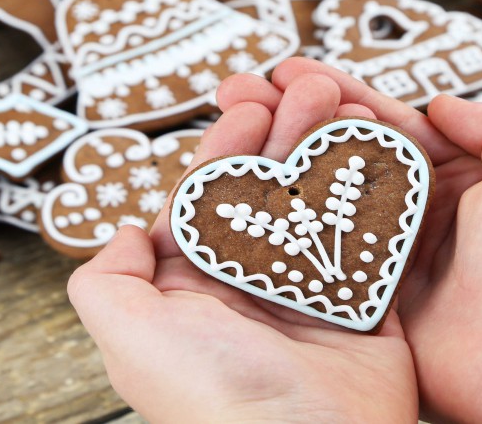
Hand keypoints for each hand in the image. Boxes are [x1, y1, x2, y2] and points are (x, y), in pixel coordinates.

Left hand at [68, 71, 418, 422]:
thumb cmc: (215, 399)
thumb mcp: (129, 337)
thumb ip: (106, 281)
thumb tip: (121, 233)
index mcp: (194, 292)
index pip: (208, 200)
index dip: (226, 148)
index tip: (249, 106)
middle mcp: (250, 290)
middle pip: (268, 191)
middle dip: (285, 133)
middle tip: (308, 89)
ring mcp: (309, 295)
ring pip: (318, 203)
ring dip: (329, 148)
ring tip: (342, 102)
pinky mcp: (363, 305)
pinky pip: (367, 236)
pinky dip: (374, 190)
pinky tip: (375, 146)